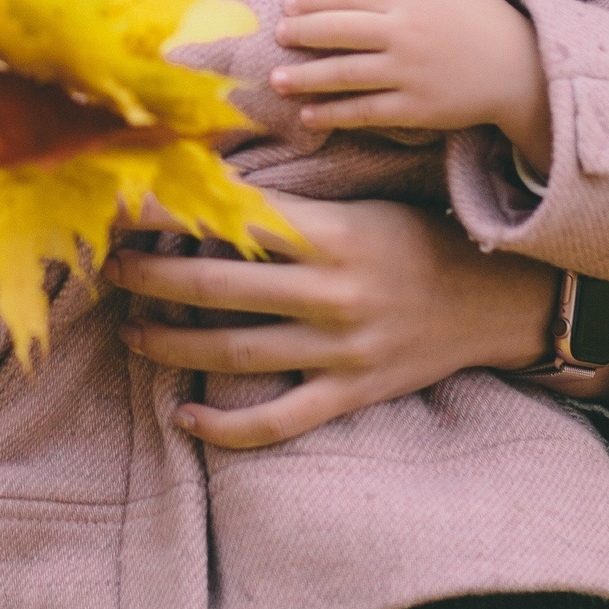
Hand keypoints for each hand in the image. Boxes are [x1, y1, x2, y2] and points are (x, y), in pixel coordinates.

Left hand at [103, 191, 563, 447]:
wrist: (497, 300)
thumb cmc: (419, 238)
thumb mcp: (361, 204)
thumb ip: (292, 204)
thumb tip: (214, 182)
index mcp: (332, 234)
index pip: (232, 218)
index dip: (170, 211)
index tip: (122, 204)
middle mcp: (333, 292)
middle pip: (218, 286)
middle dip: (153, 276)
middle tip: (111, 267)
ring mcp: (340, 349)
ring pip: (235, 352)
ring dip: (172, 344)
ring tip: (132, 332)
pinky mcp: (351, 393)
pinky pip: (278, 420)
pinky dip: (227, 426)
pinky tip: (185, 417)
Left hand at [270, 0, 551, 176]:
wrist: (525, 71)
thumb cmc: (486, 22)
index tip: (289, 6)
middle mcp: (404, 34)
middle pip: (338, 31)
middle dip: (301, 34)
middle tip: (277, 37)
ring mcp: (408, 74)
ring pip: (344, 74)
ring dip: (305, 78)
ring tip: (277, 80)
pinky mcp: (415, 109)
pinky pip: (366, 112)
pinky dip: (334, 114)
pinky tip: (310, 115)